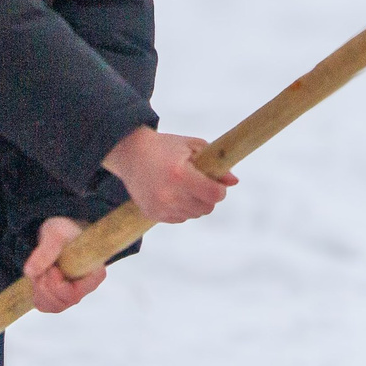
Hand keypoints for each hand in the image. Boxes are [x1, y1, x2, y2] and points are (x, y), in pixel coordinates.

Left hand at [24, 217, 107, 313]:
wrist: (58, 233)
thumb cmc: (65, 230)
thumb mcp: (56, 232)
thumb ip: (46, 249)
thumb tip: (30, 272)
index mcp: (94, 274)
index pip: (75, 294)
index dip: (57, 284)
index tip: (51, 268)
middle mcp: (86, 287)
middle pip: (62, 302)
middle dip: (45, 285)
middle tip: (43, 266)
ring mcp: (73, 294)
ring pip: (52, 306)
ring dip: (39, 289)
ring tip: (41, 269)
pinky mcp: (60, 297)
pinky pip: (45, 306)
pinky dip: (36, 293)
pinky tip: (40, 276)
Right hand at [101, 125, 236, 223]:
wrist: (131, 154)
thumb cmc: (165, 147)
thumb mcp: (193, 147)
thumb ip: (216, 164)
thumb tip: (234, 181)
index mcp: (180, 174)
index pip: (215, 194)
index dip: (220, 189)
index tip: (217, 182)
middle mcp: (169, 194)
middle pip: (207, 208)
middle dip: (209, 197)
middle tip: (200, 183)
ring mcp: (160, 206)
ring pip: (194, 214)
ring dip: (196, 203)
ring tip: (185, 186)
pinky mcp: (152, 214)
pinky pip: (180, 218)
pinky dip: (182, 209)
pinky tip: (173, 194)